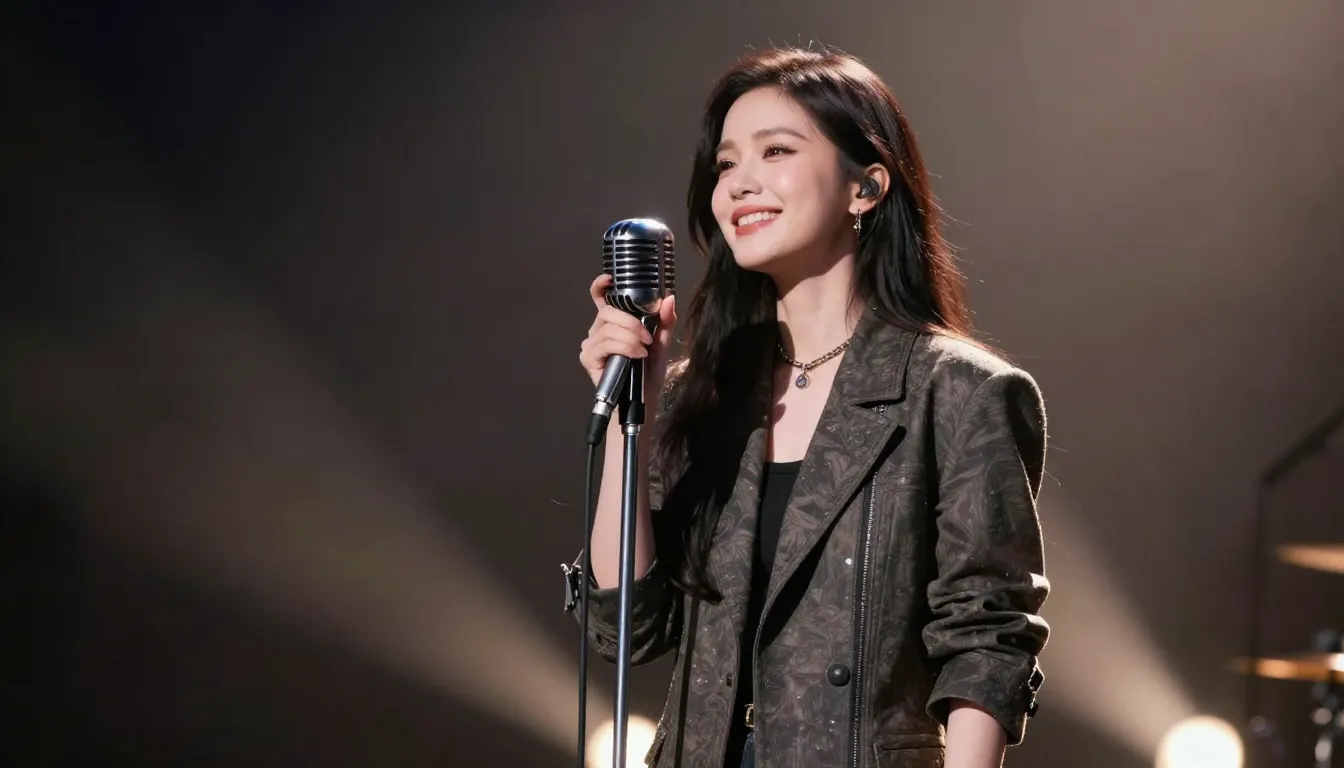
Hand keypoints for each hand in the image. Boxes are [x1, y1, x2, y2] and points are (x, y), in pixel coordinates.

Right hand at [578, 274, 677, 393]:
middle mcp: (598, 330)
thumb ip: (665, 321)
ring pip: (608, 329)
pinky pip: (604, 344)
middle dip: (631, 322)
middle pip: (608, 312)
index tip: (609, 278)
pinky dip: (624, 347)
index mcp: (613, 322)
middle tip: (647, 337)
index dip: (600, 286)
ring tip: (643, 351)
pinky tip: (635, 356)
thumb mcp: (662, 342)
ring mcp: (591, 344)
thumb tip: (669, 298)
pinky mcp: (588, 358)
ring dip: (630, 338)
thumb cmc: (649, 371)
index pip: (600, 298)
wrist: (644, 398)